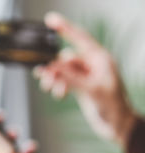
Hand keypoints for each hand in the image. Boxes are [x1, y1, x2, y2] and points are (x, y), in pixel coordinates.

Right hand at [34, 12, 136, 146]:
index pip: (80, 39)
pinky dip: (57, 86)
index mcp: (100, 59)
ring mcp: (85, 75)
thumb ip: (70, 77)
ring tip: (49, 88)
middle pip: (66, 57)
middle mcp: (92, 65)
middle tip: (42, 74)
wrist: (116, 126)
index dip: (65, 28)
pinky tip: (58, 94)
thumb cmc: (112, 107)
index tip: (50, 20)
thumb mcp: (91, 90)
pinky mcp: (79, 86)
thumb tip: (51, 66)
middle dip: (53, 66)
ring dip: (53, 78)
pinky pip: (63, 80)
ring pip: (62, 70)